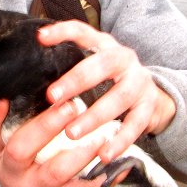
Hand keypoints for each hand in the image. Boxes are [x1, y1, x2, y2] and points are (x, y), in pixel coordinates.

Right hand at [0, 98, 106, 186]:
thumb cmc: (23, 177)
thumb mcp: (8, 158)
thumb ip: (18, 132)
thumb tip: (47, 94)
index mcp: (0, 158)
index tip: (1, 101)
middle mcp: (13, 174)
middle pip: (21, 150)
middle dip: (46, 126)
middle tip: (70, 106)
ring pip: (56, 171)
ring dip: (81, 151)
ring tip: (101, 134)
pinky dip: (103, 177)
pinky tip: (120, 165)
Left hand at [37, 20, 176, 161]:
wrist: (155, 97)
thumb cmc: (111, 80)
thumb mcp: (94, 66)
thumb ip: (70, 64)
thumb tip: (31, 68)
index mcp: (105, 46)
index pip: (84, 32)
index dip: (63, 32)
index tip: (41, 37)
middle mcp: (125, 59)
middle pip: (103, 64)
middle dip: (77, 80)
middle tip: (52, 96)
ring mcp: (140, 83)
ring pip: (119, 97)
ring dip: (94, 116)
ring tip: (72, 133)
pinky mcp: (149, 107)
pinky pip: (135, 125)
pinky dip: (119, 141)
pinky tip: (103, 154)